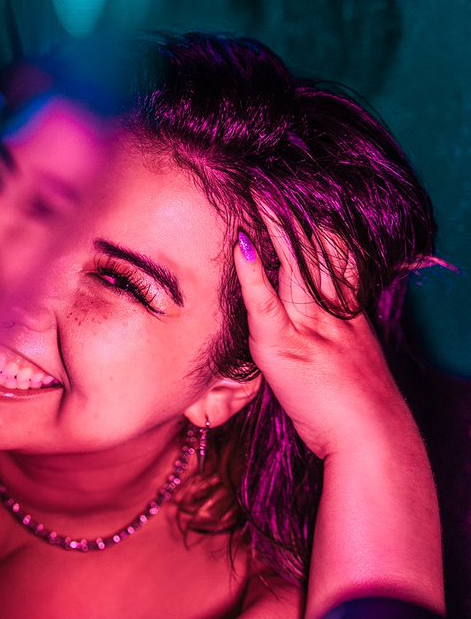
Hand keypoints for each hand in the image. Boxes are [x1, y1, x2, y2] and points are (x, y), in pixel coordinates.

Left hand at [232, 206, 411, 458]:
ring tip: (256, 188)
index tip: (305, 194)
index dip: (320, 224)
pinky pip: (265, 302)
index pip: (336, 256)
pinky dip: (252, 272)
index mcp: (348, 315)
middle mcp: (332, 312)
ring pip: (291, 264)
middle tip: (276, 176)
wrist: (374, 442)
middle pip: (315, 249)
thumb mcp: (348, 367)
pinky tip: (242, 244)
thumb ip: (328, 342)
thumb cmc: (356, 414)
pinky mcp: (284, 348)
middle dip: (294, 212)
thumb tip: (308, 334)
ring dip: (272, 225)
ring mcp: (309, 327)